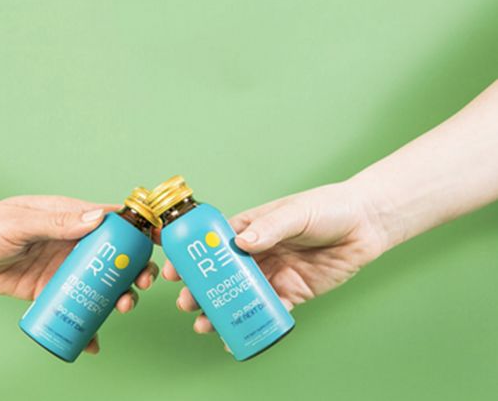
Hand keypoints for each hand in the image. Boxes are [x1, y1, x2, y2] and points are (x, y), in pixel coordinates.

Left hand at [0, 195, 158, 353]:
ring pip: (100, 283)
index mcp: (70, 217)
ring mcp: (63, 267)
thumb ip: (56, 221)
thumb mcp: (20, 222)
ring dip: (117, 297)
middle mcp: (72, 242)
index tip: (159, 242)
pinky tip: (93, 340)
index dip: (138, 230)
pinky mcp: (50, 289)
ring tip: (121, 309)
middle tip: (140, 285)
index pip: (113, 221)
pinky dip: (87, 323)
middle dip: (134, 270)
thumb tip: (98, 218)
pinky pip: (76, 305)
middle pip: (114, 256)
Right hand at [162, 180, 390, 333]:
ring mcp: (273, 274)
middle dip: (201, 289)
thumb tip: (242, 243)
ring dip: (220, 310)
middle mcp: (258, 252)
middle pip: (222, 274)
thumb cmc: (329, 208)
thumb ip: (270, 226)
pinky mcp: (292, 292)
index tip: (174, 269)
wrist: (367, 226)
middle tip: (186, 303)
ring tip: (204, 325)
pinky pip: (268, 310)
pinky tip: (235, 333)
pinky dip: (251, 322)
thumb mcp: (297, 212)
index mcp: (252, 228)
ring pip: (239, 296)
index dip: (193, 257)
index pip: (215, 243)